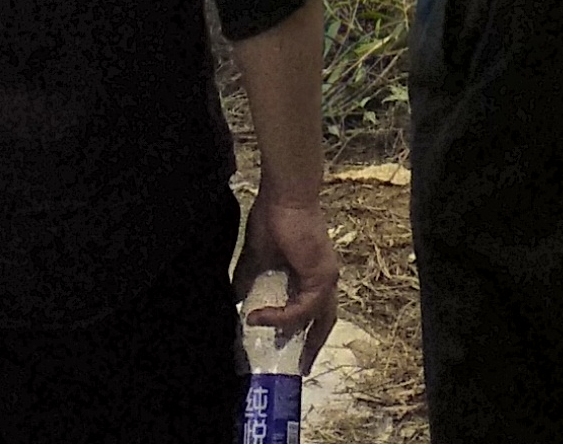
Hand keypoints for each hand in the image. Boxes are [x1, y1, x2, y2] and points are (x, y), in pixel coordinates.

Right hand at [237, 190, 338, 366]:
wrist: (284, 193)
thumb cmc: (273, 217)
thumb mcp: (257, 258)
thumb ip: (249, 281)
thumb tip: (235, 302)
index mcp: (312, 273)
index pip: (314, 311)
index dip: (303, 332)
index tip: (287, 349)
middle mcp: (325, 278)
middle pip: (324, 322)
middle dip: (311, 346)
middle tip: (298, 368)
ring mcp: (326, 277)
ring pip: (314, 319)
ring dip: (294, 336)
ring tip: (272, 346)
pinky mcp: (321, 277)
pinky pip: (303, 309)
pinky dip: (283, 317)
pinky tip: (261, 317)